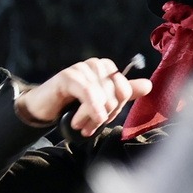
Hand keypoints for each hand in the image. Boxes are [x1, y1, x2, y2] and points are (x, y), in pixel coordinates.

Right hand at [15, 57, 151, 135]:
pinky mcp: (68, 76)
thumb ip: (122, 94)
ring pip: (102, 96)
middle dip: (104, 115)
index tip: (103, 121)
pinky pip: (88, 93)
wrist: (43, 109)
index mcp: (107, 69)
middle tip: (90, 127)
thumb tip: (149, 85)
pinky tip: (85, 121)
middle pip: (115, 94)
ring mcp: (82, 68)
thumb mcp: (100, 102)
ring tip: (80, 126)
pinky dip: (90, 109)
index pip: (125, 90)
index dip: (116, 109)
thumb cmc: (71, 105)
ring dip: (92, 117)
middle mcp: (96, 65)